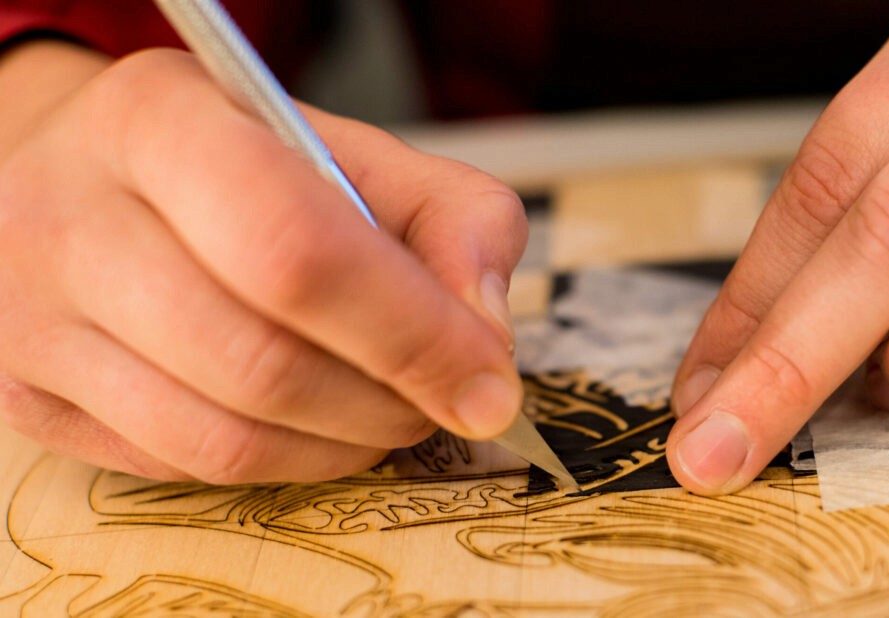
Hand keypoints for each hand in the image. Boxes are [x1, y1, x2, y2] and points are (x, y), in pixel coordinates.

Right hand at [0, 42, 526, 482]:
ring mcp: (32, 322)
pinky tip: (317, 421)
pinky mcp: (34, 401)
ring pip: (223, 438)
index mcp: (160, 122)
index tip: (488, 380)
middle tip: (446, 397)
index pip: (296, 248)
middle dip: (389, 400)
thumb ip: (455, 219)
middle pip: (260, 360)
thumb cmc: (241, 166)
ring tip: (391, 409)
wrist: (84, 176)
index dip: (411, 330)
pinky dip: (284, 460)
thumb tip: (486, 335)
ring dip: (345, 444)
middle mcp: (71, 219)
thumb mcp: (359, 153)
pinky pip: (186, 468)